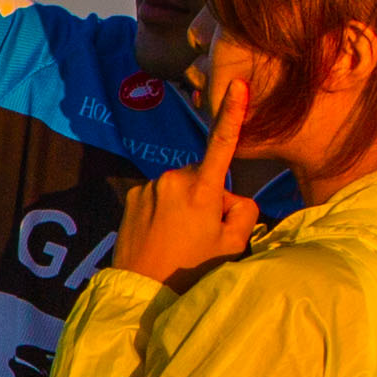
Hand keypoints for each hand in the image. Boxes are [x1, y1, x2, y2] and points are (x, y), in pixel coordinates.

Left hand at [113, 48, 268, 290]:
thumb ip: (244, 212)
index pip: (223, 144)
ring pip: (180, 187)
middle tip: (203, 232)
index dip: (233, 114)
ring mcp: (150, 187)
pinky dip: (164, 209)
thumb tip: (231, 198)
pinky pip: (159, 195)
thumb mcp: (233, 245)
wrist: (142, 291)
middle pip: (204, 176)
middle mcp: (174, 180)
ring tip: (179, 238)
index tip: (238, 85)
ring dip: (184, 203)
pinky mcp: (133, 196)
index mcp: (202, 190)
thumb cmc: (192, 270)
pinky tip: (161, 234)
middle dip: (209, 195)